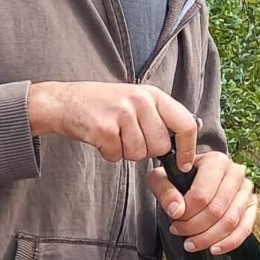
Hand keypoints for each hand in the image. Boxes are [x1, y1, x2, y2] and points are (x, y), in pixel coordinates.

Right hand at [27, 81, 197, 167]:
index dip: (188, 148)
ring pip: (139, 154)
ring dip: (126, 152)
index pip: (185, 124)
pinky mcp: (104, 128)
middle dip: (147, 150)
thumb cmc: (103, 104)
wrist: (64, 101)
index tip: (185, 164)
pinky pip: (117, 156)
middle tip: (129, 137)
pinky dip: (109, 154)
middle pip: (160, 146)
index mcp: (153, 95)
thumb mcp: (138, 99)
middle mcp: (140, 101)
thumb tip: (195, 127)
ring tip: (114, 135)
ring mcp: (122, 113)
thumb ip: (162, 115)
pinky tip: (102, 138)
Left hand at [146, 150, 255, 254]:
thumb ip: (165, 191)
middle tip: (179, 232)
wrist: (194, 176)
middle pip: (216, 210)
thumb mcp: (162, 178)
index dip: (186, 213)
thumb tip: (176, 211)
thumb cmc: (178, 177)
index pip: (202, 195)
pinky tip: (214, 248)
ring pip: (231, 221)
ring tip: (190, 244)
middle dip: (195, 227)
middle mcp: (235, 172)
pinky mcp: (251, 205)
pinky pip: (245, 228)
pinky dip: (229, 242)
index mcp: (216, 161)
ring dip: (209, 238)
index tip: (174, 220)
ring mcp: (246, 189)